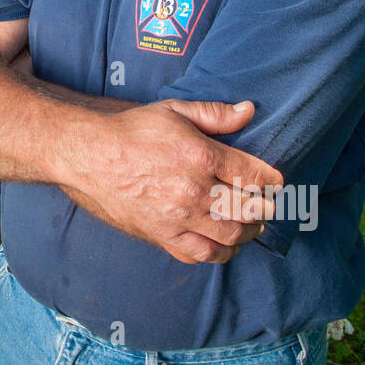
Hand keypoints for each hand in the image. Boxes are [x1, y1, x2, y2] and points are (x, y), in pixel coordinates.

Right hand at [61, 99, 282, 264]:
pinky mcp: (163, 235)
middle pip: (249, 209)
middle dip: (265, 208)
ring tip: (247, 224)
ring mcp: (179, 216)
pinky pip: (201, 254)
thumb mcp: (175, 110)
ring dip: (247, 232)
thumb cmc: (132, 130)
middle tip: (265, 204)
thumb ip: (215, 114)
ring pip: (231, 236)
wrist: (90, 156)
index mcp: (201, 155)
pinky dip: (219, 252)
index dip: (272, 181)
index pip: (254, 175)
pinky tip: (222, 243)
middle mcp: (194, 190)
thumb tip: (249, 111)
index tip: (275, 182)